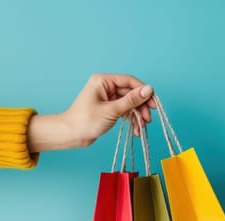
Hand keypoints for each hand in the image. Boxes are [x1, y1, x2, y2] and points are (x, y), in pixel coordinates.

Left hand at [27, 74, 154, 152]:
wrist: (70, 135)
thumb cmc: (85, 121)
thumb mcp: (112, 110)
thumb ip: (131, 100)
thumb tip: (149, 89)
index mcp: (103, 81)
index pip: (129, 81)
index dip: (143, 91)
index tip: (153, 103)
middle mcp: (106, 87)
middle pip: (131, 93)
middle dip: (141, 106)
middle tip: (148, 118)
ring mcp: (107, 98)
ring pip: (129, 103)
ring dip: (137, 115)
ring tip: (143, 126)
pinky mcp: (108, 109)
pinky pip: (124, 111)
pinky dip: (131, 119)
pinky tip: (136, 129)